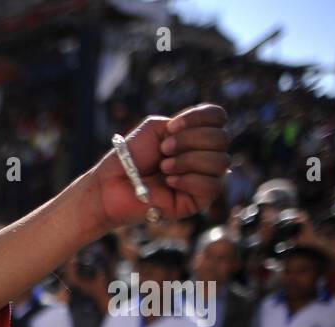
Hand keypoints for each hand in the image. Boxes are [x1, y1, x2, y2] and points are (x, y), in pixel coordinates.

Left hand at [91, 104, 229, 228]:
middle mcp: (204, 155)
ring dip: (187, 161)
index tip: (171, 128)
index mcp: (195, 135)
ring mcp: (203, 178)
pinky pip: (213, 186)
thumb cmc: (131, 157)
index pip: (219, 117)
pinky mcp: (197, 201)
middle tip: (163, 150)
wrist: (112, 185)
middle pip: (222, 138)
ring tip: (163, 167)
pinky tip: (169, 182)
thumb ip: (186, 122)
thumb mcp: (157, 128)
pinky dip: (189, 180)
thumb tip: (214, 135)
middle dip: (189, 141)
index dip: (199, 117)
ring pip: (220, 162)